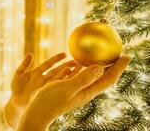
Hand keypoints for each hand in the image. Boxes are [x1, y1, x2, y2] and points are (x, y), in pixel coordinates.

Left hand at [10, 52, 80, 106]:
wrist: (15, 103)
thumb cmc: (16, 88)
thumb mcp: (18, 74)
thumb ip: (24, 64)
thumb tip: (30, 54)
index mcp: (37, 72)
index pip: (49, 63)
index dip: (56, 59)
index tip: (65, 54)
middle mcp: (43, 79)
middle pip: (57, 71)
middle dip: (67, 66)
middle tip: (77, 62)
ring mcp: (45, 86)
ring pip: (58, 79)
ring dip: (67, 75)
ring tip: (77, 71)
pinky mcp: (45, 93)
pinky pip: (55, 88)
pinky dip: (62, 85)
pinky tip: (69, 82)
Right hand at [17, 56, 131, 130]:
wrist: (37, 111)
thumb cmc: (50, 101)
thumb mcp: (67, 88)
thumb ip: (83, 78)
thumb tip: (100, 68)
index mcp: (87, 92)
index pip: (109, 79)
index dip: (119, 68)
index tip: (127, 56)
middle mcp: (84, 90)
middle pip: (103, 77)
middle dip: (112, 66)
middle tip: (118, 53)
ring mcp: (75, 88)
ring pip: (90, 75)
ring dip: (97, 65)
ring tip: (101, 55)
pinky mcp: (66, 86)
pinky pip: (76, 74)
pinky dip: (80, 66)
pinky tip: (77, 60)